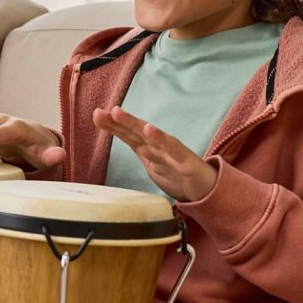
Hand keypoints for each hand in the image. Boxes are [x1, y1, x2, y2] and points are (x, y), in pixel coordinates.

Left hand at [92, 106, 217, 201]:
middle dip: (119, 121)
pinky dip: (161, 139)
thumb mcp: (150, 162)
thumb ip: (137, 147)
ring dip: (133, 124)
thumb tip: (116, 134)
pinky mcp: (185, 162)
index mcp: (149, 148)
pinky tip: (149, 129)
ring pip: (150, 136)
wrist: (206, 191)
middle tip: (103, 111)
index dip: (112, 126)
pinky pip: (172, 149)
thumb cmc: (178, 174)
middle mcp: (158, 146)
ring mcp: (172, 152)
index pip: (128, 135)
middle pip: (136, 132)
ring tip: (118, 113)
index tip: (96, 115)